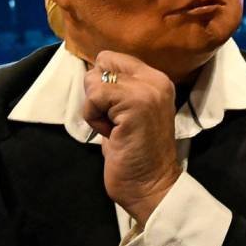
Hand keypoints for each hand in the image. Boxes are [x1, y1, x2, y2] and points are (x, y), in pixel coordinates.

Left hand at [83, 52, 180, 224]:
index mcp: (156, 80)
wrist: (150, 187)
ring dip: (95, 108)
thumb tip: (90, 73)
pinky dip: (93, 117)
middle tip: (114, 120)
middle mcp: (155, 79)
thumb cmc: (133, 155)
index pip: (112, 57)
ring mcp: (147, 90)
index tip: (115, 112)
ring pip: (95, 79)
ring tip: (115, 129)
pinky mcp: (136, 103)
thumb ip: (116, 90)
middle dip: (97, 92)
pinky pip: (94, 97)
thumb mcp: (126, 113)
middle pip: (102, 61)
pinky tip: (111, 134)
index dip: (102, 83)